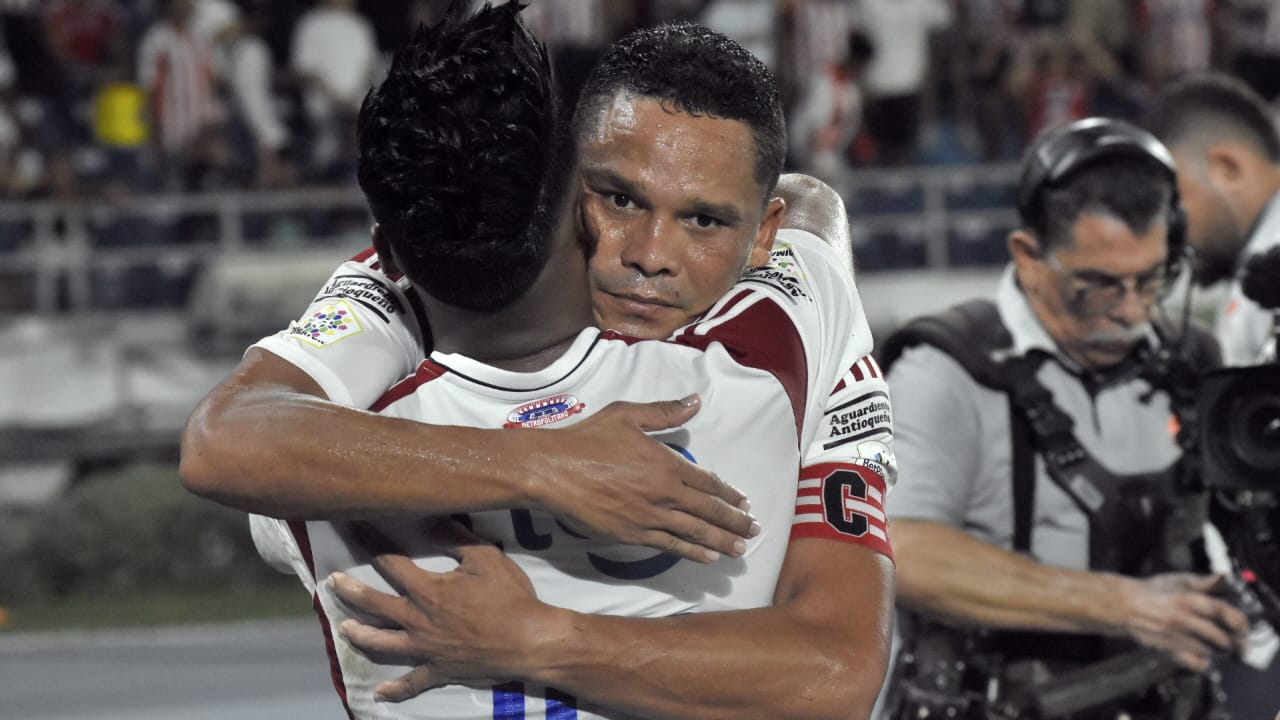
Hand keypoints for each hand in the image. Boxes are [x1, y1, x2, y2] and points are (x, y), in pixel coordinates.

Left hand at [330, 520, 550, 700]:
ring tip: (344, 628)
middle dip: (350, 591)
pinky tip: (381, 693)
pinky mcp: (439, 671)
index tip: (354, 528)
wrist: (528, 640)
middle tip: (332, 581)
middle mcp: (418, 620)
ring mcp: (425, 649)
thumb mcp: (486, 557)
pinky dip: (396, 689)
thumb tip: (427, 520)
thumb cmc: (509, 597)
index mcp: (428, 590)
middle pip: (374, 605)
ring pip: (382, 644)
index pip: (390, 562)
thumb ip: (454, 538)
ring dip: (360, 635)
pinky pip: (412, 683)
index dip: (369, 542)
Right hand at [528, 395, 758, 562]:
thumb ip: (665, 411)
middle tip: (754, 529)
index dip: (729, 494)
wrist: (554, 470)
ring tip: (740, 549)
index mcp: (667, 464)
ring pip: (695, 532)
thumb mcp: (628, 415)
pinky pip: (670, 546)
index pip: (708, 482)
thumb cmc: (589, 438)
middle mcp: (664, 493)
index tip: (744, 502)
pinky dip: (692, 552)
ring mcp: (649, 517)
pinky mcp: (632, 534)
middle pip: (709, 511)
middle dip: (735, 521)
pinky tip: (708, 557)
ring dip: (721, 541)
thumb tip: (695, 401)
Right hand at [1119, 573, 1250, 670]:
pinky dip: (1204, 661)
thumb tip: (1224, 578)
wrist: (1125, 606)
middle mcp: (1183, 620)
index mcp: (1187, 599)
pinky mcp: (1169, 650)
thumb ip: (1204, 582)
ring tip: (1219, 644)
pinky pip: (1196, 663)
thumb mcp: (1179, 580)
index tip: (1241, 625)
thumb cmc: (1153, 592)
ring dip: (1219, 649)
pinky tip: (1202, 653)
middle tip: (1237, 640)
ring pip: (1211, 651)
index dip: (1237, 620)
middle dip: (1233, 641)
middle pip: (1221, 637)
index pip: (1221, 612)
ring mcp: (1176, 637)